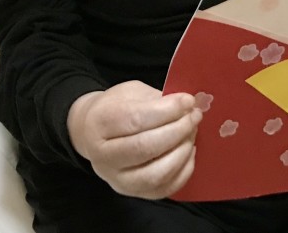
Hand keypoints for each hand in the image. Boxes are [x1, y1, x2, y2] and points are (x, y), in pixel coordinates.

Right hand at [67, 81, 201, 199]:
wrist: (92, 134)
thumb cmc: (116, 108)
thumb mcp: (131, 93)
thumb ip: (157, 99)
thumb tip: (188, 104)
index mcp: (100, 123)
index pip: (137, 119)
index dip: (168, 110)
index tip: (188, 100)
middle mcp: (103, 157)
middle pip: (146, 147)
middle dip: (178, 129)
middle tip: (195, 115)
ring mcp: (117, 180)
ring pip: (156, 174)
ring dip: (182, 151)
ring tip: (192, 132)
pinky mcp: (133, 194)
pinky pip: (164, 189)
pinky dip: (183, 170)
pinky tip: (188, 150)